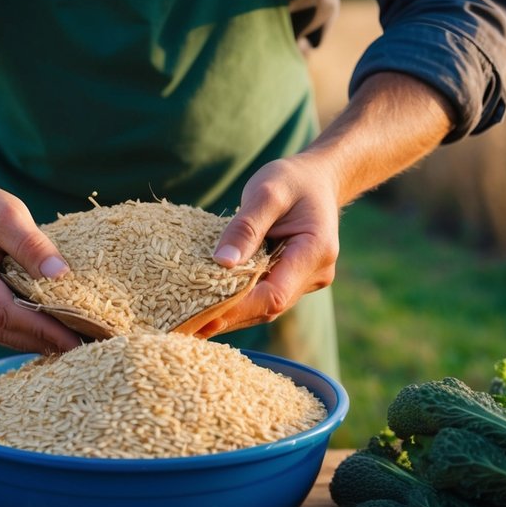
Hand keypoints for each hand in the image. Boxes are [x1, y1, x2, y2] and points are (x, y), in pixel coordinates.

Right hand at [0, 182, 84, 353]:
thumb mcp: (7, 213)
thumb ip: (31, 244)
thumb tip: (60, 277)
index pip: (5, 312)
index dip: (42, 329)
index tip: (76, 338)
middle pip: (7, 330)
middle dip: (48, 340)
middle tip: (91, 345)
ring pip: (7, 335)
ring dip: (42, 342)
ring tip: (82, 344)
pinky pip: (5, 330)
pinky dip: (32, 334)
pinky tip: (60, 334)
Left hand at [198, 152, 339, 337]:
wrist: (318, 179)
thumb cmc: (292, 180)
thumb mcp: (267, 192)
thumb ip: (246, 227)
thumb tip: (223, 262)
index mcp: (316, 250)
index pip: (274, 293)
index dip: (238, 308)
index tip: (202, 314)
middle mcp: (316, 273)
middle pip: (269, 307)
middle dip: (229, 317)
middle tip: (188, 327)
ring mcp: (307, 280)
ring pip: (266, 308)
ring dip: (232, 315)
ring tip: (193, 323)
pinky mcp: (295, 281)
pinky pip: (265, 297)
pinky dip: (240, 303)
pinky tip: (211, 307)